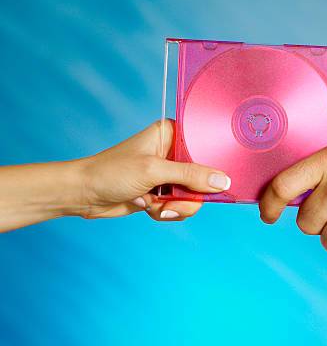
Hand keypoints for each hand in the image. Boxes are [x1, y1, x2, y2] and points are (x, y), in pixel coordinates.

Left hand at [76, 120, 230, 220]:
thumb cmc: (112, 172)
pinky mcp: (162, 192)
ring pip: (193, 196)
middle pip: (203, 177)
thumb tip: (223, 181)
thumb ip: (190, 175)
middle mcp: (173, 153)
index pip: (206, 146)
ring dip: (176, 206)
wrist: (83, 194)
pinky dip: (167, 212)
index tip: (215, 183)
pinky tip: (148, 207)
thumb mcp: (154, 171)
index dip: (214, 165)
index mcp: (172, 134)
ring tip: (156, 206)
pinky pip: (180, 206)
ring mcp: (168, 174)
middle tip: (173, 201)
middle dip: (189, 195)